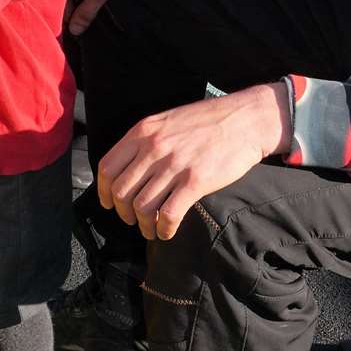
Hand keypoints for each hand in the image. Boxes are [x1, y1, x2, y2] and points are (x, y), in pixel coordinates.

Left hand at [96, 82, 292, 240]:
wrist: (245, 119)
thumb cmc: (209, 121)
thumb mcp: (168, 121)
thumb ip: (147, 140)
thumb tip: (131, 167)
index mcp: (143, 131)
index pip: (107, 167)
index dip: (104, 191)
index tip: (109, 203)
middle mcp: (154, 148)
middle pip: (122, 191)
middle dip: (124, 213)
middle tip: (133, 220)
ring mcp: (174, 165)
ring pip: (142, 207)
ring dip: (144, 225)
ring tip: (151, 229)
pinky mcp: (195, 181)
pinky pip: (169, 214)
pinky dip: (164, 229)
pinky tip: (167, 231)